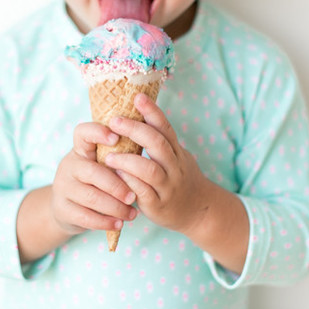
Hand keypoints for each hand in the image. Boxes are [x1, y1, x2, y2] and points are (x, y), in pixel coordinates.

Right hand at [51, 121, 137, 235]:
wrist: (66, 208)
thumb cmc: (94, 181)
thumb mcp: (100, 164)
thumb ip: (116, 156)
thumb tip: (148, 143)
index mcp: (80, 149)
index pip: (83, 132)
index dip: (98, 132)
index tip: (116, 138)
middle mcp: (69, 165)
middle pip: (92, 172)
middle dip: (117, 186)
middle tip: (134, 196)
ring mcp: (63, 188)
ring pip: (91, 197)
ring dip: (116, 207)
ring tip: (132, 213)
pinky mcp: (62, 209)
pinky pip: (85, 217)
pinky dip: (105, 222)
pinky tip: (119, 224)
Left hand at [104, 93, 210, 233]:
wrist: (199, 211)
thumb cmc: (179, 179)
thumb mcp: (176, 157)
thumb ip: (160, 141)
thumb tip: (137, 114)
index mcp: (177, 152)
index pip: (165, 127)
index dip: (152, 111)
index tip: (138, 96)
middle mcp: (175, 167)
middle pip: (157, 143)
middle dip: (135, 130)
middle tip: (115, 121)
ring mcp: (168, 187)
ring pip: (149, 170)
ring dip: (128, 160)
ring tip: (109, 156)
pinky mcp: (158, 205)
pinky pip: (142, 192)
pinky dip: (128, 182)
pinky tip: (116, 176)